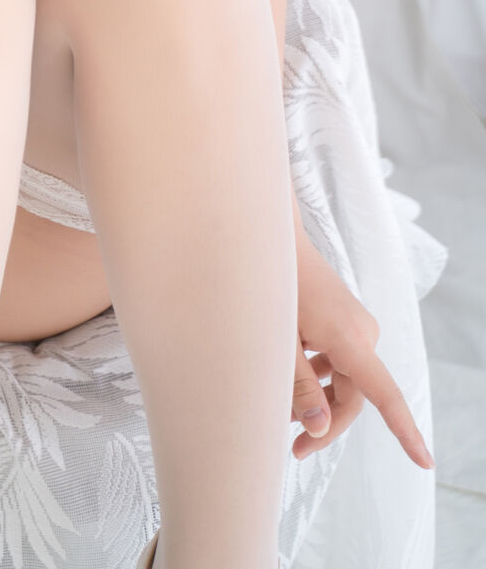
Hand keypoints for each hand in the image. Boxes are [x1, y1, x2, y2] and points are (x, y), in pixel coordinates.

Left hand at [290, 234, 433, 470]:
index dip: (405, 431)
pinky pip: (338, 361)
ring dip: (318, 402)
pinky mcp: (343, 321)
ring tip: (283, 414)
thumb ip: (299, 386)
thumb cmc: (273, 285)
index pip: (384, 395)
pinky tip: (291, 383)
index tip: (425, 462)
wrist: (273, 238)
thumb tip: (319, 428)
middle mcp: (361, 333)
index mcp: (350, 339)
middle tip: (296, 449)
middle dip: (326, 424)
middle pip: (353, 396)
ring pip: (344, 380)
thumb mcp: (281, 341)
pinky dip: (318, 379)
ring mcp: (354, 326)